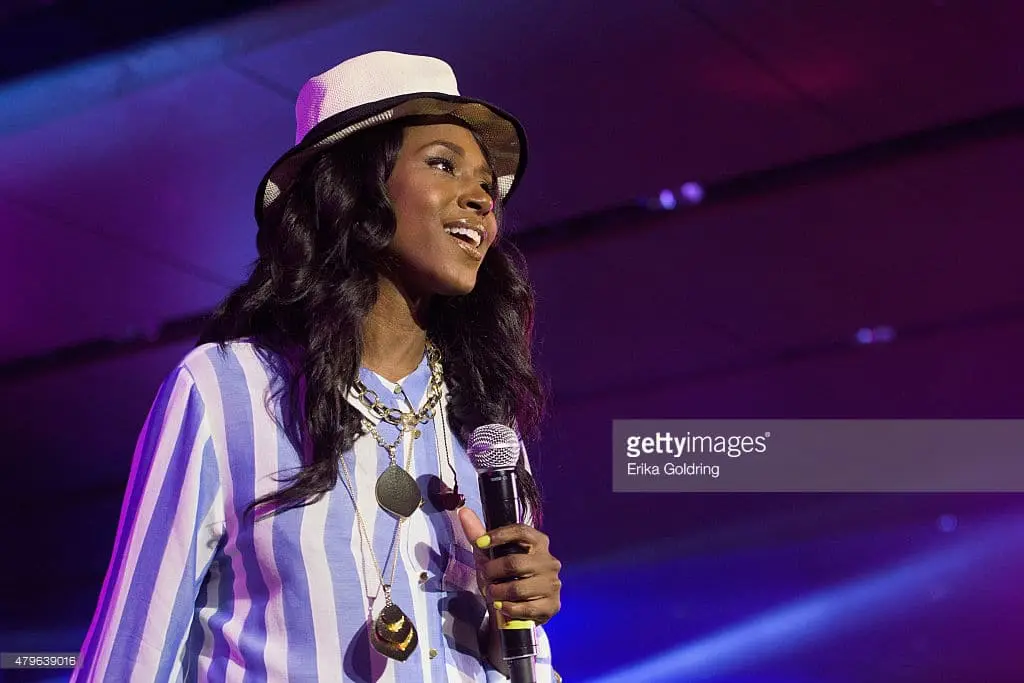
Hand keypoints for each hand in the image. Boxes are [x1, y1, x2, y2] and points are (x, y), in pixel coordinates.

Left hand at [458, 507, 561, 625]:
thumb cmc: (503, 576)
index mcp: (538, 542)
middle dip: (492, 571)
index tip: (480, 544)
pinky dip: (508, 608)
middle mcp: (549, 561)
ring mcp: (553, 584)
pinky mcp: (552, 605)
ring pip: (518, 588)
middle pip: (514, 562)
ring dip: (498, 593)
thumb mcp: (489, 555)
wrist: (517, 609)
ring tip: (493, 593)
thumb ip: (477, 534)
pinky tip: (504, 606)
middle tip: (485, 577)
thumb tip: (463, 511)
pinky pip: (525, 609)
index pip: (521, 531)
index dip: (498, 535)